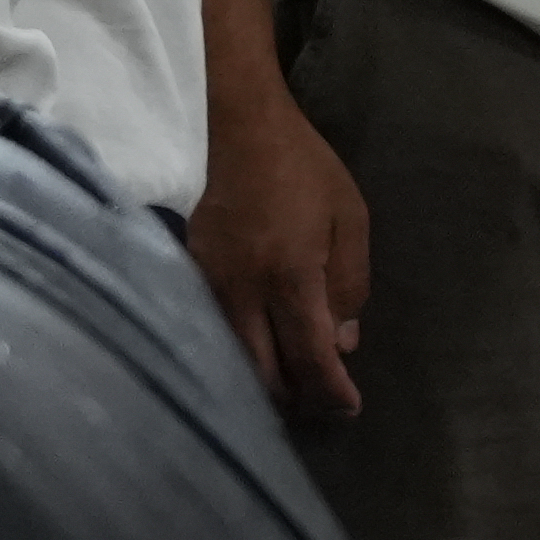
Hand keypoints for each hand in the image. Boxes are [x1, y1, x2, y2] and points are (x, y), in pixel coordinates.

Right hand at [185, 83, 370, 420]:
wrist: (235, 131)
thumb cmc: (303, 170)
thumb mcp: (351, 219)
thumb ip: (349, 285)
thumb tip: (343, 343)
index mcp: (289, 275)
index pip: (310, 356)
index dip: (331, 392)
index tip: (350, 408)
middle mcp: (241, 293)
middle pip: (263, 375)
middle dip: (297, 398)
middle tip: (326, 403)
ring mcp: (207, 289)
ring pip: (234, 362)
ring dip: (267, 384)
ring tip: (298, 386)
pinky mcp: (188, 281)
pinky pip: (214, 337)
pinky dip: (240, 357)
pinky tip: (262, 355)